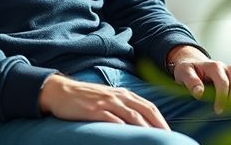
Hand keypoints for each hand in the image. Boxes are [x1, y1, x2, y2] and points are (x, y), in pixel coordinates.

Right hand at [38, 74, 169, 129]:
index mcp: (124, 94)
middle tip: (168, 138)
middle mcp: (119, 97)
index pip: (148, 106)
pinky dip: (123, 128)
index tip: (169, 132)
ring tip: (154, 140)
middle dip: (158, 125)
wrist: (61, 91)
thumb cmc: (86, 97)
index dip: (161, 119)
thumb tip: (138, 121)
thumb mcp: (108, 98)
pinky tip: (130, 136)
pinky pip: (113, 120)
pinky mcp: (95, 111)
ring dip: (145, 128)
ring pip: (132, 116)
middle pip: (145, 110)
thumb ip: (123, 106)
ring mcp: (107, 103)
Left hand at [167, 45, 230, 113]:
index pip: (223, 83)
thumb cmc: (188, 70)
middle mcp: (226, 67)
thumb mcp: (183, 73)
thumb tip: (200, 93)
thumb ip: (191, 81)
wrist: (193, 62)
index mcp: (213, 66)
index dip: (222, 98)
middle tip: (223, 111)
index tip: (217, 110)